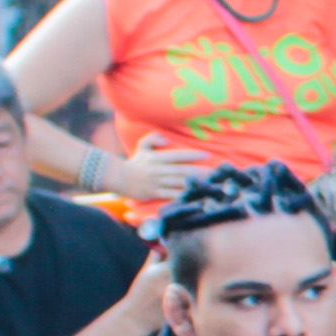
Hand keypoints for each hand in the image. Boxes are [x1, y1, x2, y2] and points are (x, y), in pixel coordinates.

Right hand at [97, 139, 222, 201]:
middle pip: (181, 171)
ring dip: (194, 184)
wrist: (120, 179)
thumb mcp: (142, 146)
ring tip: (209, 184)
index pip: (177, 156)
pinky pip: (171, 195)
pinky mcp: (154, 194)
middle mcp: (157, 170)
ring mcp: (156, 183)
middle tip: (216, 172)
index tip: (207, 155)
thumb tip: (166, 138)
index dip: (192, 155)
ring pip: (178, 183)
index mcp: (156, 158)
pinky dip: (183, 196)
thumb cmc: (136, 162)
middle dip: (199, 171)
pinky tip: (195, 196)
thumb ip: (153, 138)